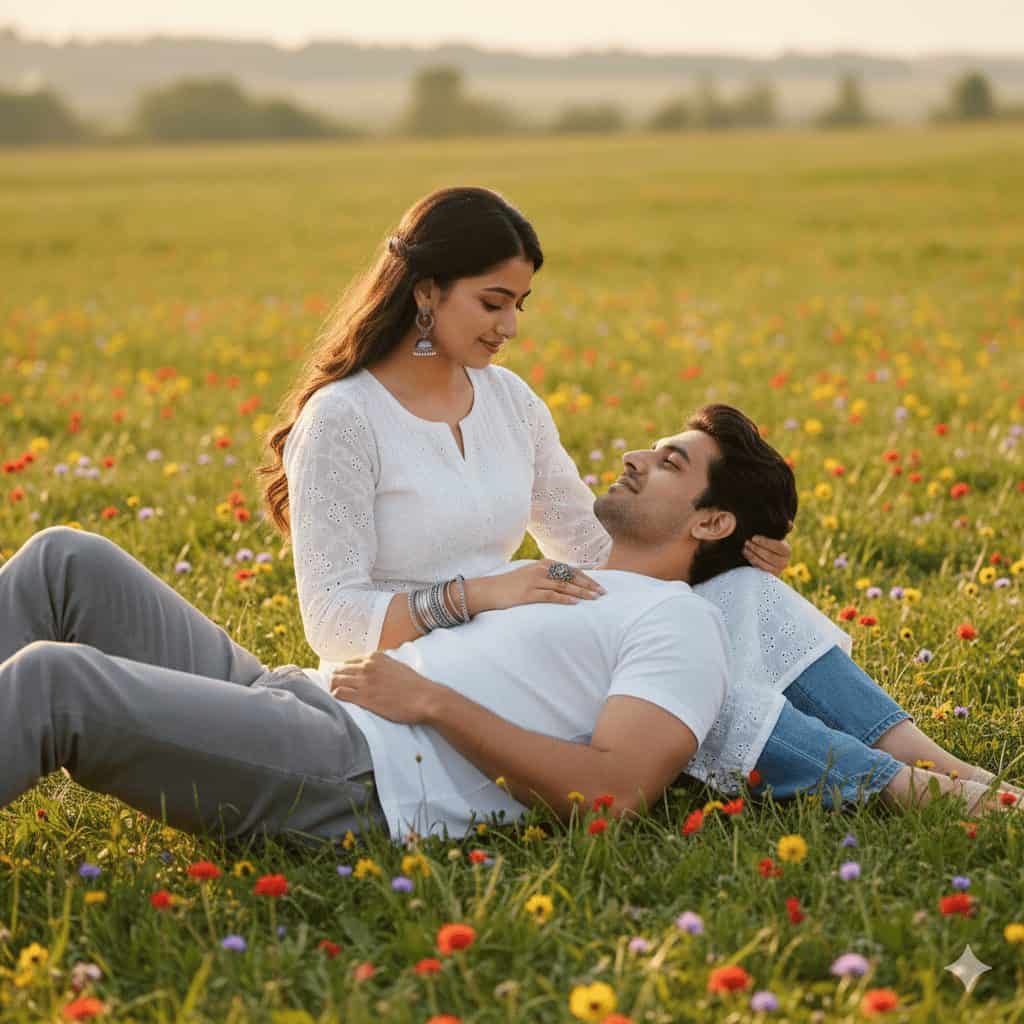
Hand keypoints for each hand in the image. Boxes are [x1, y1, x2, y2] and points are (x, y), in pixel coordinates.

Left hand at [330, 653, 438, 724]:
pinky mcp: (364, 698)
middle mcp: (367, 666)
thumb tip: (372, 668)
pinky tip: (340, 702)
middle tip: (338, 689)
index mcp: (375, 657)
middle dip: (336, 679)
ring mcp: (364, 682)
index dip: (345, 672)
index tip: (345, 680)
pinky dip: (336, 697)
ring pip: (335, 681)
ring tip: (337, 696)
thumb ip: (381, 665)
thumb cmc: (414, 685)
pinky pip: (339, 694)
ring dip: (334, 688)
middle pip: (339, 670)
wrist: (425, 698)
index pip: (348, 661)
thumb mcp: (396, 665)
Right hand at [471, 558, 606, 612]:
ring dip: (581, 592)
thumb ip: (548, 576)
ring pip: (564, 586)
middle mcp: (541, 570)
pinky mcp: (528, 593)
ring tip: (594, 598)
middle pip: (571, 577)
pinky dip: (564, 599)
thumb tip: (566, 583)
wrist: (489, 590)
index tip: (599, 586)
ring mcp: (535, 581)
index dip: (587, 578)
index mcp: (544, 564)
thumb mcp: (531, 575)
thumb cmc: (511, 584)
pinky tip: (575, 603)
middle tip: (602, 593)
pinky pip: (551, 596)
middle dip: (589, 585)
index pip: (571, 570)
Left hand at [743, 531, 791, 576]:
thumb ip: (782, 529)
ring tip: (744, 548)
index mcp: (787, 550)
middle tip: (746, 542)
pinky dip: (752, 562)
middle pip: (769, 556)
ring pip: (763, 563)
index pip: (778, 546)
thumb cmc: (769, 543)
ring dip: (752, 555)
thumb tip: (790, 523)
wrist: (765, 556)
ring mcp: (777, 571)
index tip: (754, 537)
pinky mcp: (768, 576)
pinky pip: (760, 570)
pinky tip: (747, 555)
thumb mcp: (774, 536)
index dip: (765, 542)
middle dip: (756, 548)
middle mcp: (784, 562)